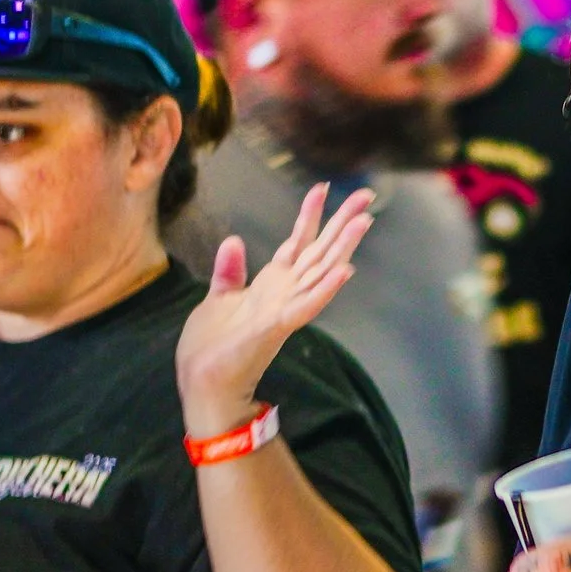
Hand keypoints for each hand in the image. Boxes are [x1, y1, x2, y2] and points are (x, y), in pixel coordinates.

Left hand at [176, 182, 373, 436]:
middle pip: (319, 251)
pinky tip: (345, 271)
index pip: (296, 243)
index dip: (309, 216)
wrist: (204, 384)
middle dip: (341, 223)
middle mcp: (284, 293)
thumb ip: (230, 271)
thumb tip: (234, 240)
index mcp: (271, 285)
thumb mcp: (218, 298)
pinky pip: (306, 305)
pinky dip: (326, 289)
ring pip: (321, 272)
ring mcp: (284, 310)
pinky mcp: (276, 327)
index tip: (321, 187)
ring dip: (343, 248)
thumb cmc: (212, 346)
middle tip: (366, 195)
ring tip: (364, 222)